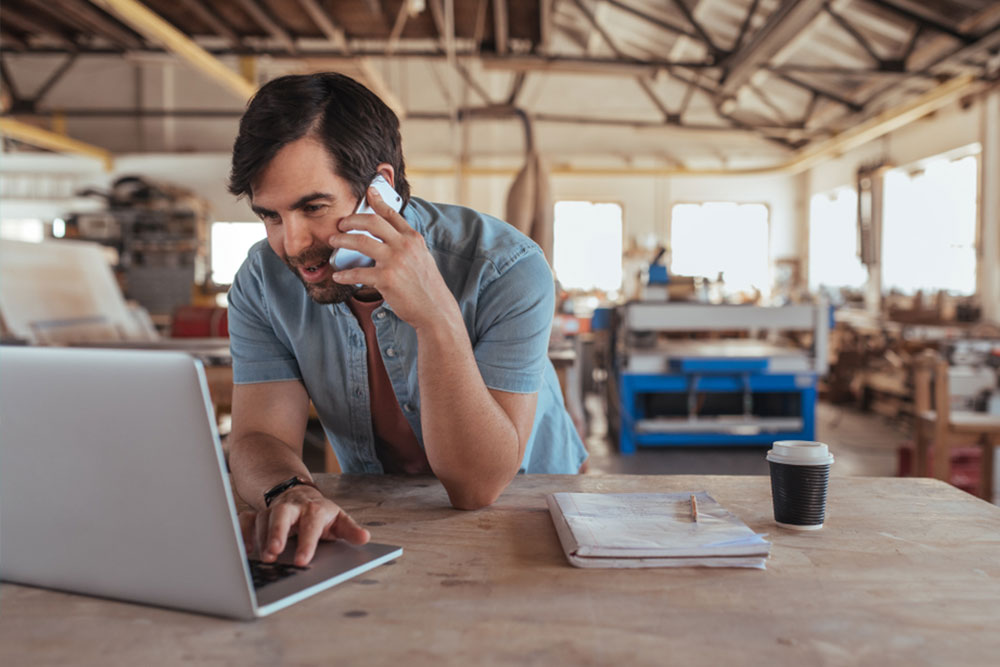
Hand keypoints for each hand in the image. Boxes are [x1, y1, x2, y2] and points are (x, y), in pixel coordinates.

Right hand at [237, 486, 369, 565]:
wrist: (299, 495)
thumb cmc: (320, 514)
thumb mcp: (339, 520)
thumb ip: (350, 530)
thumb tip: (365, 538)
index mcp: (314, 509)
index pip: (311, 524)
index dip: (307, 542)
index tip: (302, 561)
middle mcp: (292, 508)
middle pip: (282, 514)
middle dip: (277, 531)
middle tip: (274, 552)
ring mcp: (273, 510)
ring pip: (262, 518)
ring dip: (261, 538)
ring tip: (264, 557)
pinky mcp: (258, 514)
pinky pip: (246, 520)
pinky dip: (243, 532)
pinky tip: (246, 549)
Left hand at [328, 186, 459, 329]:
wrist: (435, 310)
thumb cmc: (427, 286)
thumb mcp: (422, 258)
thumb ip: (407, 244)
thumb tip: (390, 237)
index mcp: (413, 238)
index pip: (392, 214)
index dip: (378, 201)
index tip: (369, 192)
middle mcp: (404, 246)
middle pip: (372, 222)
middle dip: (351, 220)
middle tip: (341, 224)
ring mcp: (395, 261)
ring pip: (361, 242)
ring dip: (342, 240)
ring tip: (334, 242)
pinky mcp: (386, 279)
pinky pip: (358, 273)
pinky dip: (345, 274)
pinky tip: (338, 275)